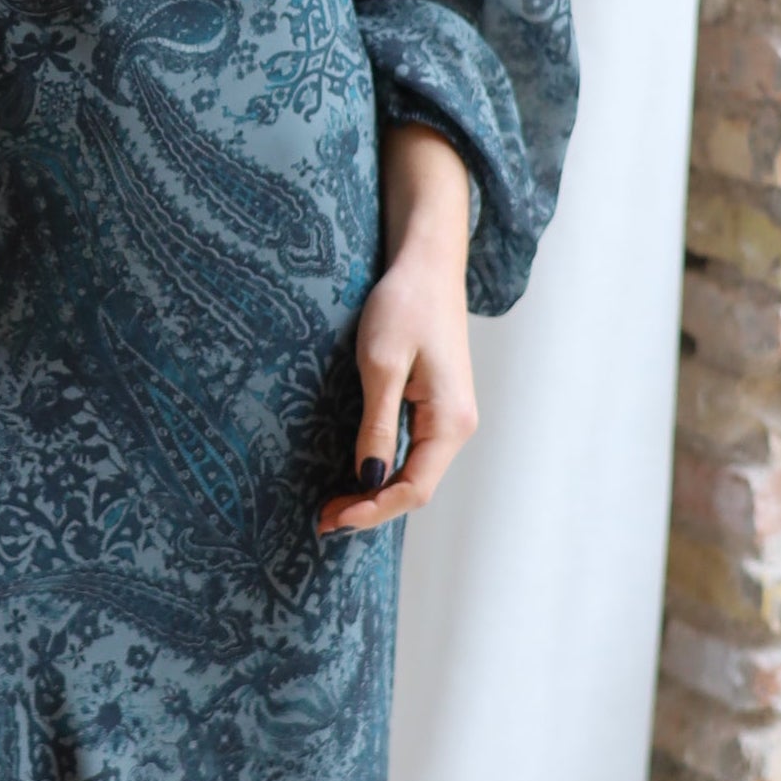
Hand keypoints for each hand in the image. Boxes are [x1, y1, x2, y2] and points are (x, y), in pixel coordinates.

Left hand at [317, 122, 478, 538]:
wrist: (426, 261)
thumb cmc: (404, 303)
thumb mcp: (381, 363)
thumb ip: (377, 425)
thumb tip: (370, 481)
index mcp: (450, 420)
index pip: (414, 488)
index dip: (373, 511)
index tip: (332, 519)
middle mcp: (458, 425)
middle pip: (415, 487)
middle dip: (370, 508)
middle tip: (321, 519)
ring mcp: (449, 417)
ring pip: (414, 473)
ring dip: (375, 492)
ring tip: (332, 505)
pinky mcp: (436, 406)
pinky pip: (412, 453)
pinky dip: (383, 470)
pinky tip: (356, 476)